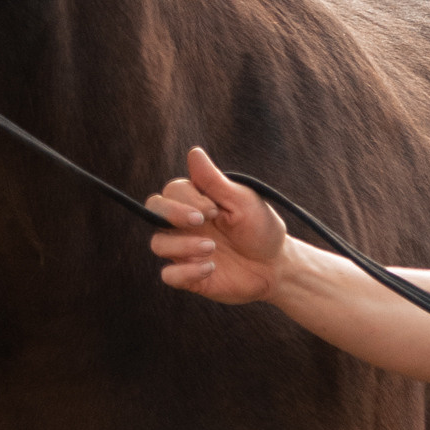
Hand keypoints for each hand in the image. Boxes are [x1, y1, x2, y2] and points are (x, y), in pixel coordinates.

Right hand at [147, 146, 286, 302]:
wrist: (275, 266)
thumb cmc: (260, 228)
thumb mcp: (242, 202)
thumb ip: (214, 181)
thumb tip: (194, 152)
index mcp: (195, 202)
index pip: (171, 191)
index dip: (187, 199)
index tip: (215, 209)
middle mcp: (184, 225)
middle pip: (153, 211)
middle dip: (173, 214)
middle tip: (200, 221)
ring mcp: (184, 250)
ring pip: (158, 243)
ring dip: (182, 245)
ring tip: (212, 248)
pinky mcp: (189, 277)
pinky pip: (169, 275)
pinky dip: (185, 272)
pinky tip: (210, 268)